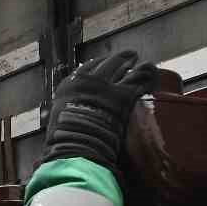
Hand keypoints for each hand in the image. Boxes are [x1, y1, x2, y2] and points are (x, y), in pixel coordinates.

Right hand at [42, 50, 161, 177]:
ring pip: (122, 65)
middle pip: (106, 63)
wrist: (77, 148)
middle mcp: (87, 81)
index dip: (98, 64)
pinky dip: (146, 74)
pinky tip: (151, 72)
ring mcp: (106, 86)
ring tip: (143, 62)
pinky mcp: (123, 95)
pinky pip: (138, 78)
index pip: (86, 68)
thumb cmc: (64, 143)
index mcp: (69, 86)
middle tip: (129, 57)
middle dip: (119, 59)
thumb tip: (54, 129)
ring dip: (132, 62)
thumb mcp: (57, 124)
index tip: (104, 63)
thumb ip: (63, 118)